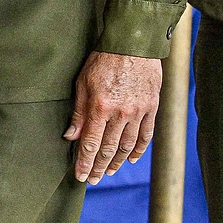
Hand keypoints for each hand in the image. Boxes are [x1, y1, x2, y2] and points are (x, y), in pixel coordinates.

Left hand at [65, 51, 162, 182]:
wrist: (134, 43)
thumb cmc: (103, 59)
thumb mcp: (83, 81)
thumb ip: (79, 111)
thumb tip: (71, 136)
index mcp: (100, 107)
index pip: (91, 144)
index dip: (85, 163)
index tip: (80, 176)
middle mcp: (120, 114)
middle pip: (108, 149)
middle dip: (99, 167)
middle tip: (93, 179)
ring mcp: (138, 112)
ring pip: (127, 146)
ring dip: (117, 162)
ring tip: (109, 172)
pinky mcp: (151, 108)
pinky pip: (145, 135)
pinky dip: (138, 150)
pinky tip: (130, 159)